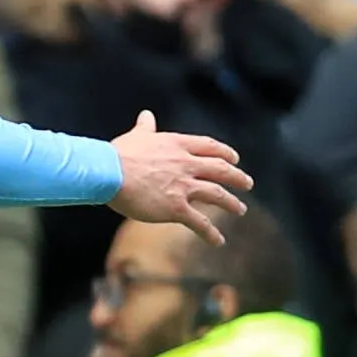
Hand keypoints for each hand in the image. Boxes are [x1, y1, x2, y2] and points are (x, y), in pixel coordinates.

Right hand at [107, 110, 253, 245]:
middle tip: (247, 183)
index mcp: (177, 145)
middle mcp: (186, 164)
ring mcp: (183, 187)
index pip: (209, 147)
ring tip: (240, 209)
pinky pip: (200, 222)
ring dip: (231, 203)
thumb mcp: (136, 136)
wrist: (109, 172)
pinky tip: (219, 241)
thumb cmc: (118, 154)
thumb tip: (146, 115)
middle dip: (237, 177)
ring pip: (217, 195)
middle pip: (220, 170)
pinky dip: (211, 233)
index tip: (234, 158)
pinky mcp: (176, 208)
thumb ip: (145, 127)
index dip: (225, 153)